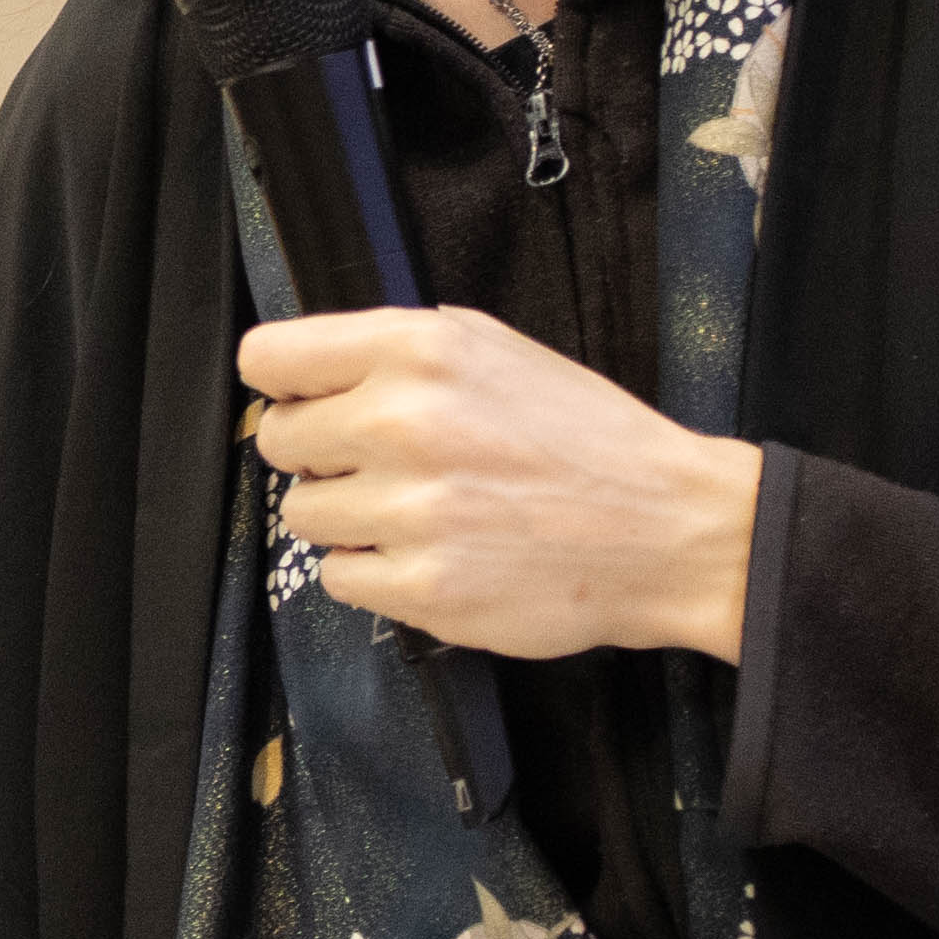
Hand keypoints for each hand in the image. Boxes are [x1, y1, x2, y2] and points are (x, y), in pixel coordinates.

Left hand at [240, 305, 757, 662]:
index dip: (282, 384)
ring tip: (420, 512)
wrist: (668, 530)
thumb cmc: (584, 439)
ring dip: (349, 519)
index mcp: (420, 351)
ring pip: (303, 515)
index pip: (270, 358)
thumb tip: (305, 374)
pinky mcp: (422, 588)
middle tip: (383, 464)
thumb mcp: (492, 350)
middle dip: (320, 456)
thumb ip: (396, 353)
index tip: (301, 399)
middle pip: (278, 441)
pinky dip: (375, 573)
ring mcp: (412, 511)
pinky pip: (337, 579)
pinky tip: (433, 554)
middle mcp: (406, 422)